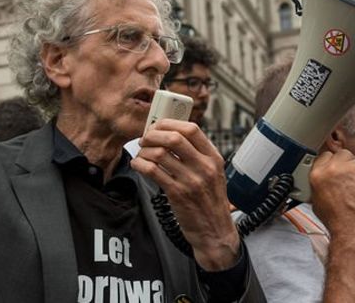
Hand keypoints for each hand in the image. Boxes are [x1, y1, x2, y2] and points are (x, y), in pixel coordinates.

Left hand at [131, 119, 239, 270]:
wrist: (215, 232)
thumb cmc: (211, 202)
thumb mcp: (213, 174)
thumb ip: (197, 155)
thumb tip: (171, 136)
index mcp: (214, 158)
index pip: (191, 129)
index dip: (170, 123)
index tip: (158, 126)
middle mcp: (204, 167)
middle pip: (174, 138)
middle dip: (153, 135)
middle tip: (145, 139)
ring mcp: (191, 181)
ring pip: (160, 154)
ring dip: (144, 151)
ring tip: (141, 155)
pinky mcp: (177, 194)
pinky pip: (153, 171)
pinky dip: (140, 165)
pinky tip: (139, 165)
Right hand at [310, 149, 354, 239]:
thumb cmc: (337, 220)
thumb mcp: (316, 200)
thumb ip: (320, 182)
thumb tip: (325, 177)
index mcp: (318, 174)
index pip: (325, 155)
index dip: (333, 163)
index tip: (337, 168)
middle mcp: (334, 168)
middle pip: (343, 155)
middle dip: (347, 165)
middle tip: (350, 179)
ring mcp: (354, 169)